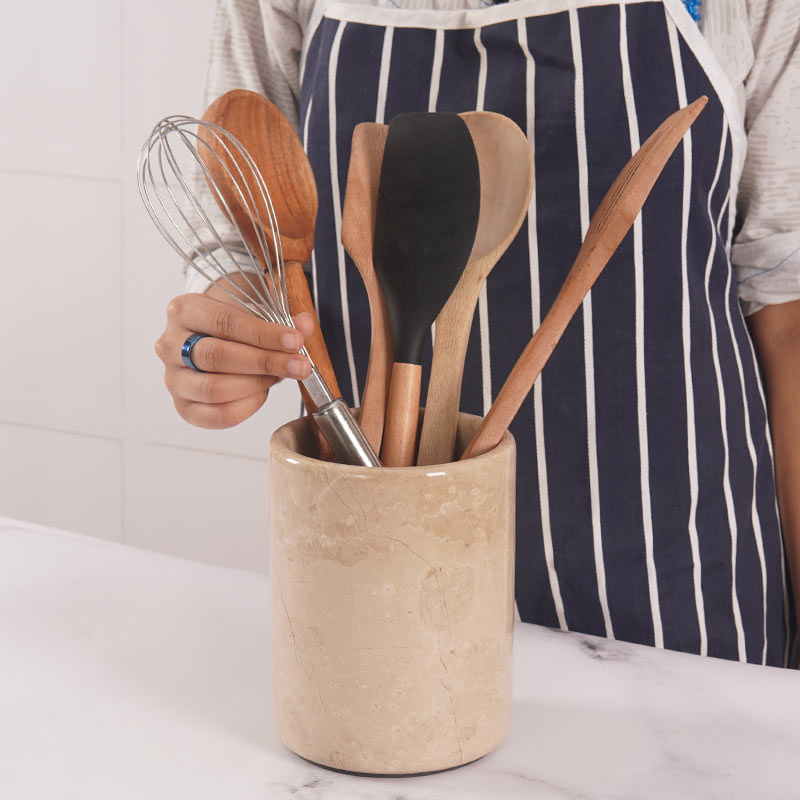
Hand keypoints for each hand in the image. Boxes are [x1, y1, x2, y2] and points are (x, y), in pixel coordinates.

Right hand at [155, 292, 314, 428]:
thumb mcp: (256, 315)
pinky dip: (247, 406)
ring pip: (214, 388)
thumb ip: (283, 321)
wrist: (211, 342)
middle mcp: (170, 344)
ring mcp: (173, 378)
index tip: (295, 341)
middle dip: (265, 362)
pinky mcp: (183, 407)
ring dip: (256, 384)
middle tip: (299, 365)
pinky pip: (217, 415)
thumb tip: (306, 325)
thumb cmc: (235, 328)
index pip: (226, 321)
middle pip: (218, 356)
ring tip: (279, 377)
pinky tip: (262, 393)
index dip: (264, 334)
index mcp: (185, 310)